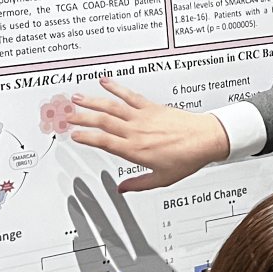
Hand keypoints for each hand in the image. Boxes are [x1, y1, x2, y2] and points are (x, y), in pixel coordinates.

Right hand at [54, 79, 230, 191]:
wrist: (206, 139)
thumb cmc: (187, 158)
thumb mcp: (162, 179)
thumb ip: (138, 184)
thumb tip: (122, 189)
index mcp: (135, 150)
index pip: (104, 142)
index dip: (86, 138)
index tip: (73, 135)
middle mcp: (136, 131)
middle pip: (102, 121)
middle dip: (81, 117)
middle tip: (66, 115)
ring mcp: (143, 117)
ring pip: (112, 106)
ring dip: (92, 101)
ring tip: (76, 98)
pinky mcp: (151, 107)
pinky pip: (129, 95)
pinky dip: (116, 88)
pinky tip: (105, 82)